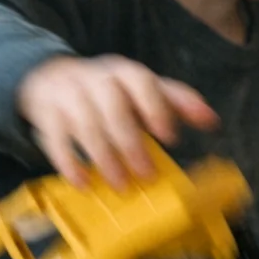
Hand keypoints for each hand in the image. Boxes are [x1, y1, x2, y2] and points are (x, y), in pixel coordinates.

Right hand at [17, 55, 218, 187]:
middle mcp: (95, 79)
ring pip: (85, 125)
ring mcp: (67, 94)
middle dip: (131, 143)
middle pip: (113, 107)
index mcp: (125, 73)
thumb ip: (177, 102)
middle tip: (148, 175)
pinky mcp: (45, 113)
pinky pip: (54, 138)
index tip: (170, 137)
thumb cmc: (111, 90)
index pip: (141, 81)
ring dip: (104, 158)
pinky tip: (82, 183)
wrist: (51, 76)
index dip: (156, 107)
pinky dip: (68, 162)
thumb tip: (212, 120)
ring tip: (120, 185)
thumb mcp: (144, 89)